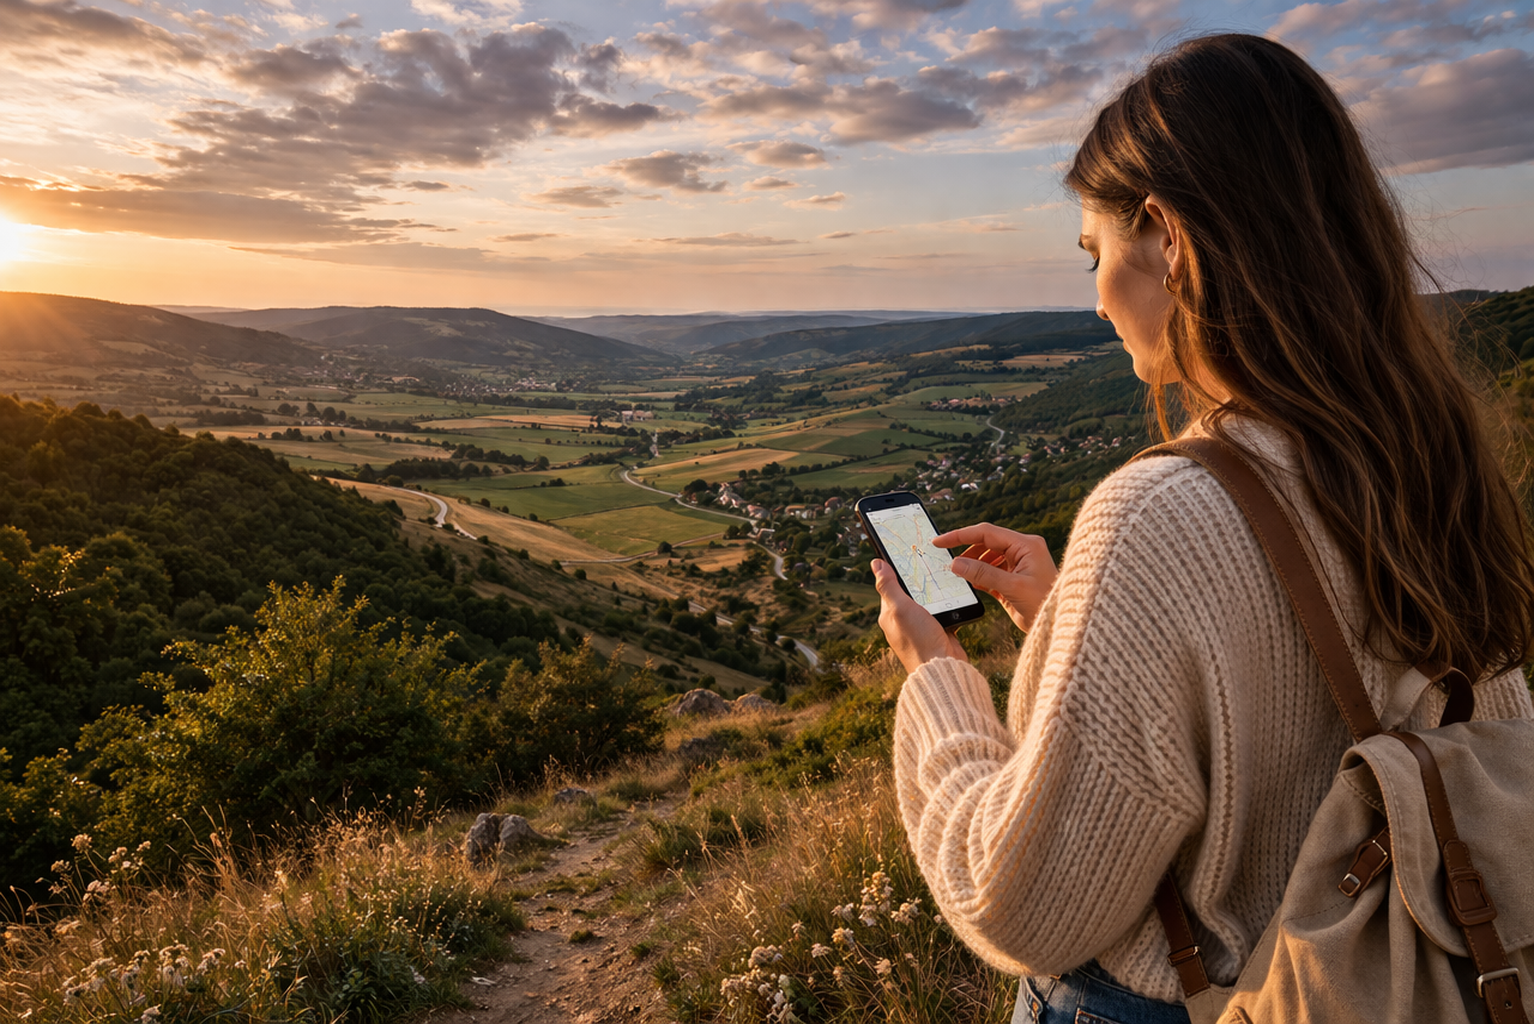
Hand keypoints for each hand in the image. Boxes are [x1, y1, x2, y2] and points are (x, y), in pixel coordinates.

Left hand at [872, 559, 967, 673]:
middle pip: (911, 591)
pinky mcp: (938, 630)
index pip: (890, 585)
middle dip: (920, 579)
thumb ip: (889, 586)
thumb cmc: (918, 640)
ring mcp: (921, 626)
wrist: (943, 668)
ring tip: (944, 575)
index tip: (907, 552)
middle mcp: (903, 620)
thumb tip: (876, 563)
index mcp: (889, 614)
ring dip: (936, 591)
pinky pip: (943, 610)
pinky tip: (954, 593)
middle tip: (930, 561)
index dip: (897, 570)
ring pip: (929, 600)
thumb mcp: (900, 608)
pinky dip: (948, 603)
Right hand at [934, 523, 1056, 632]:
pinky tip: (969, 582)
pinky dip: (979, 576)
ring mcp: (1019, 565)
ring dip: (972, 564)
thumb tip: (956, 563)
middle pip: (986, 543)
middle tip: (945, 559)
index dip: (961, 535)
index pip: (987, 533)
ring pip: (988, 558)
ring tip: (958, 574)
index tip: (940, 541)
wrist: (1060, 624)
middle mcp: (1022, 551)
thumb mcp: (1012, 587)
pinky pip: (992, 572)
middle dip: (966, 550)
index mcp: (1026, 545)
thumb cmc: (1044, 603)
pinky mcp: (1014, 580)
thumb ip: (982, 573)